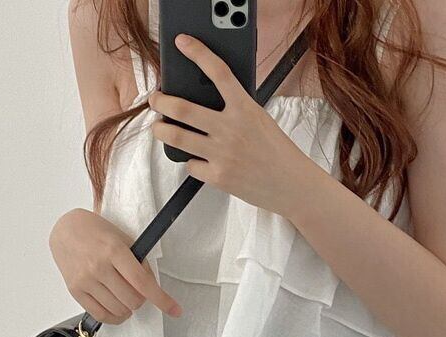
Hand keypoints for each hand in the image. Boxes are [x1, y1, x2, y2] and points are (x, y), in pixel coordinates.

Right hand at [49, 208, 182, 324]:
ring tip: (126, 298)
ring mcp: (85, 280)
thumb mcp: (123, 239)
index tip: (175, 310)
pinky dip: (114, 317)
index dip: (161, 299)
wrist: (66, 230)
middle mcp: (99, 266)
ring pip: (118, 310)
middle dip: (141, 300)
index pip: (142, 282)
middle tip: (138, 292)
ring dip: (129, 309)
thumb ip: (139, 263)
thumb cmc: (97, 232)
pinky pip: (100, 315)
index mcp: (114, 250)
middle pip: (132, 300)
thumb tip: (151, 287)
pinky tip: (118, 310)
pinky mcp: (75, 291)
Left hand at [148, 33, 323, 219]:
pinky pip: (191, 165)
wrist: (290, 184)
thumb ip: (235, 109)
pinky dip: (191, 162)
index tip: (182, 43)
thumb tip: (204, 103)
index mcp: (244, 108)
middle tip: (155, 100)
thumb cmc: (276, 152)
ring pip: (177, 137)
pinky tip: (197, 161)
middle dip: (160, 102)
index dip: (197, 53)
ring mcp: (222, 154)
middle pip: (182, 108)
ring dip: (160, 131)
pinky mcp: (217, 176)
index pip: (218, 72)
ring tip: (159, 127)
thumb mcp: (260, 120)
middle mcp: (230, 129)